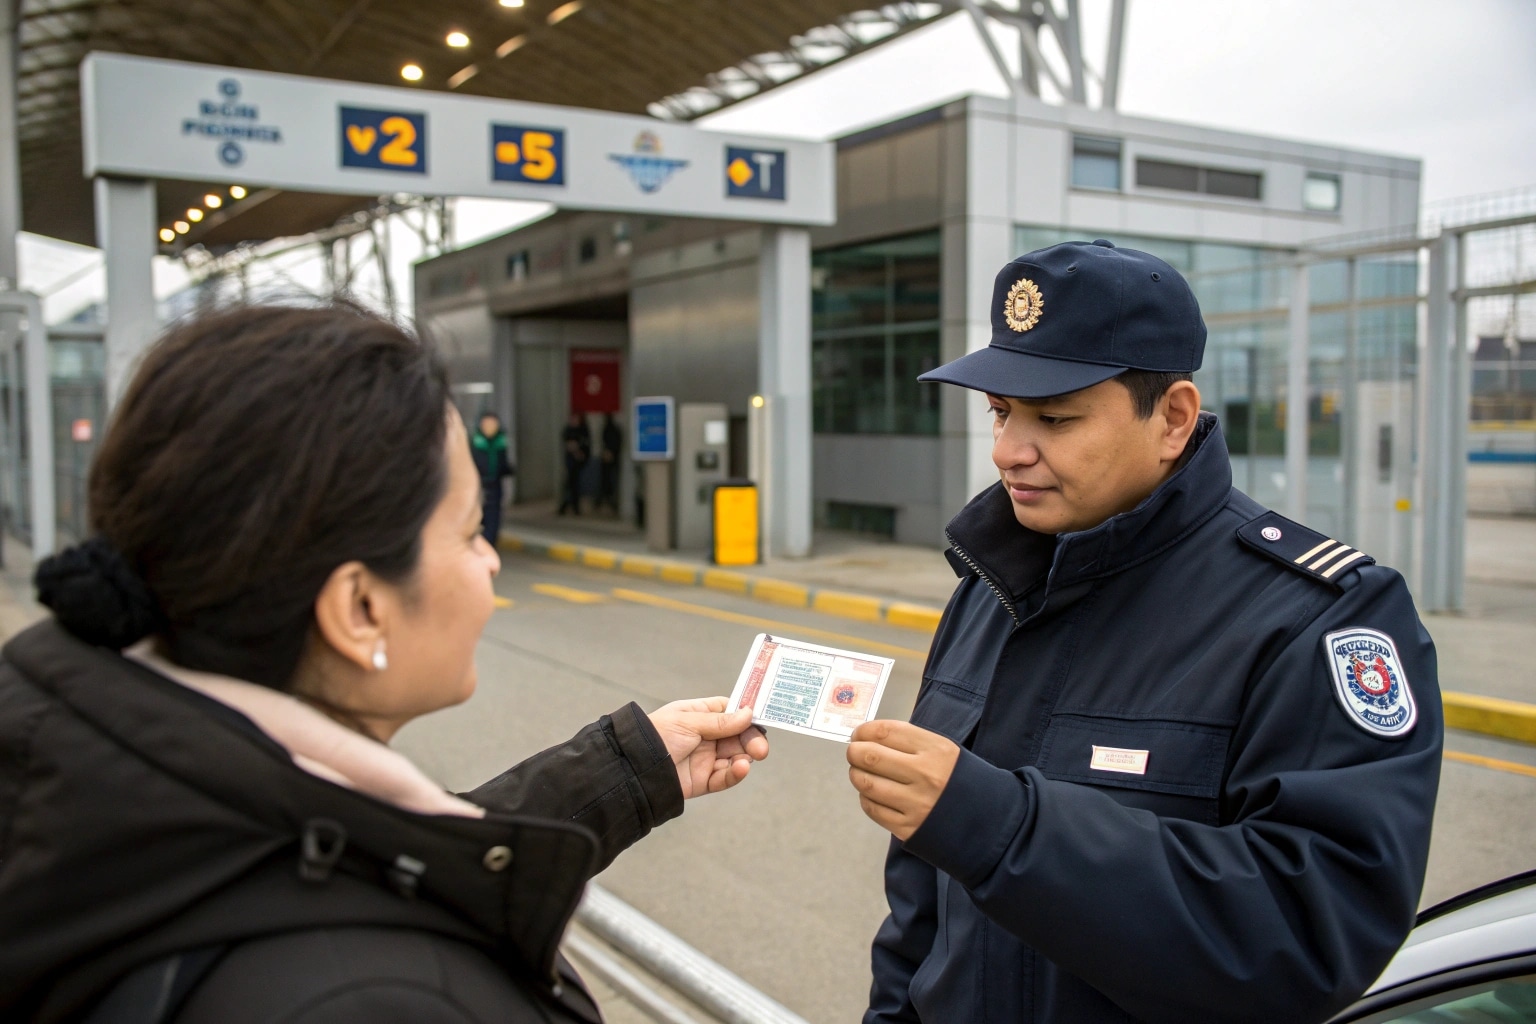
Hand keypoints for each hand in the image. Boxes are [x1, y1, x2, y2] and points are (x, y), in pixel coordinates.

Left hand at [648, 698, 769, 799]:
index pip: (730, 711)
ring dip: (745, 757)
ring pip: (735, 757)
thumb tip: (748, 713)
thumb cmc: (656, 736)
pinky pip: (725, 777)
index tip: (761, 717)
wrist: (635, 768)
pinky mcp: (704, 780)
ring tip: (747, 758)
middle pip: (738, 736)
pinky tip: (741, 768)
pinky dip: (736, 773)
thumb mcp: (689, 722)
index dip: (746, 714)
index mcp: (699, 715)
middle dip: (751, 740)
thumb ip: (720, 721)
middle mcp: (705, 736)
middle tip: (760, 748)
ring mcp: (705, 758)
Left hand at [846, 720, 959, 840]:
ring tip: (860, 772)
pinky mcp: (908, 828)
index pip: (886, 732)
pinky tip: (871, 794)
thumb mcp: (946, 751)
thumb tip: (871, 737)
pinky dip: (866, 798)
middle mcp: (925, 775)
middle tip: (853, 752)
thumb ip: (911, 743)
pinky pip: (873, 809)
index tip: (858, 734)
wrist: (989, 822)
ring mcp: (916, 803)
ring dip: (857, 775)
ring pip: (867, 783)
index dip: (864, 731)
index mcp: (936, 750)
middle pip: (870, 756)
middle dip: (854, 752)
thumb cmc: (962, 781)